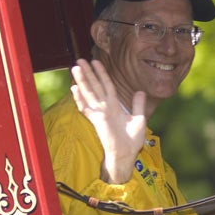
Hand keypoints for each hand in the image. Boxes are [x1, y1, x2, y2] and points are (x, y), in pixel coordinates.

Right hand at [70, 58, 147, 183]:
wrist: (126, 154)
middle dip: (88, 73)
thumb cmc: (132, 140)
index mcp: (114, 105)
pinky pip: (85, 107)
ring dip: (82, 80)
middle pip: (94, 86)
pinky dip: (79, 98)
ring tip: (75, 68)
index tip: (96, 62)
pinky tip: (74, 89)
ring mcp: (99, 113)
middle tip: (80, 60)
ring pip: (89, 93)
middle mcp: (105, 107)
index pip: (107, 85)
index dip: (101, 73)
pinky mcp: (96, 120)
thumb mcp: (139, 119)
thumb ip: (138, 105)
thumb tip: (140, 91)